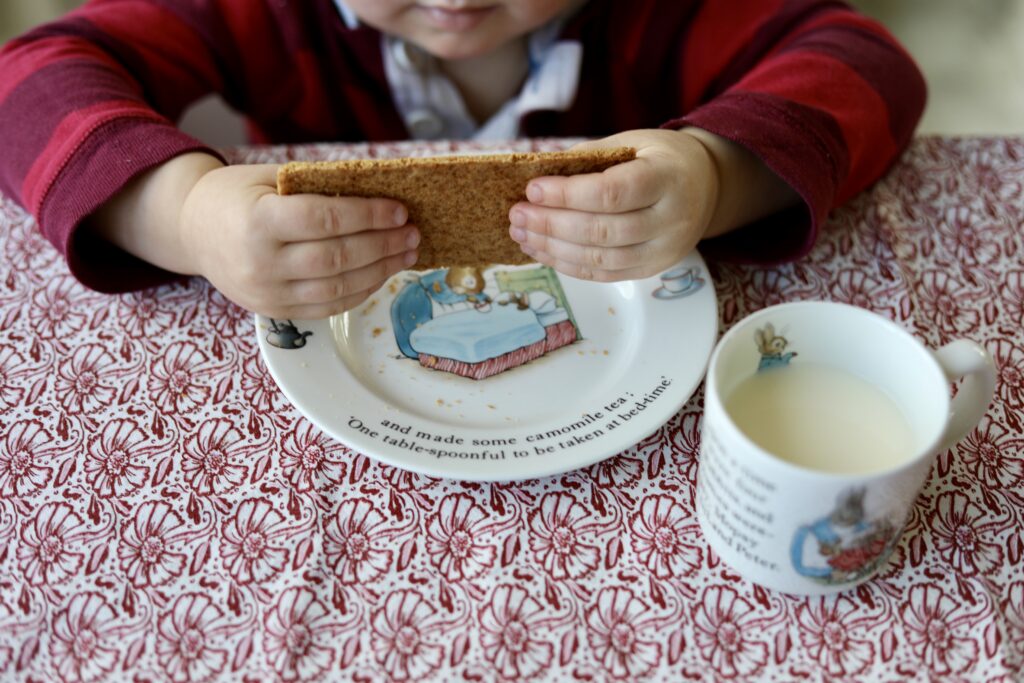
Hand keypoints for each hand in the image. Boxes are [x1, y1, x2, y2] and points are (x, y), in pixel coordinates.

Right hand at [180, 164, 418, 318]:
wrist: (192, 230)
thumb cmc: (237, 196)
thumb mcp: (269, 178)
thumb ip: (317, 187)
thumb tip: (379, 193)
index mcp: (256, 221)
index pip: (323, 220)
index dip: (367, 216)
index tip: (398, 211)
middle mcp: (260, 263)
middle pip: (336, 259)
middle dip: (382, 246)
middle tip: (412, 233)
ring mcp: (267, 293)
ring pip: (337, 289)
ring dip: (380, 272)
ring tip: (406, 254)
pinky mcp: (275, 312)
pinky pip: (328, 308)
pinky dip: (360, 291)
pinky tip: (381, 273)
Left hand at [507, 129, 718, 280]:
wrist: (705, 185)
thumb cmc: (661, 159)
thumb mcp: (632, 143)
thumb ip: (589, 159)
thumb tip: (537, 176)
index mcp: (668, 178)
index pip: (613, 192)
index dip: (568, 194)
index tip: (533, 189)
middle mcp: (671, 219)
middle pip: (603, 231)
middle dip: (552, 225)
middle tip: (517, 215)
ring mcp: (663, 250)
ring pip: (601, 259)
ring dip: (554, 249)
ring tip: (522, 235)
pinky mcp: (652, 269)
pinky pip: (605, 274)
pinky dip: (568, 265)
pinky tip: (543, 251)